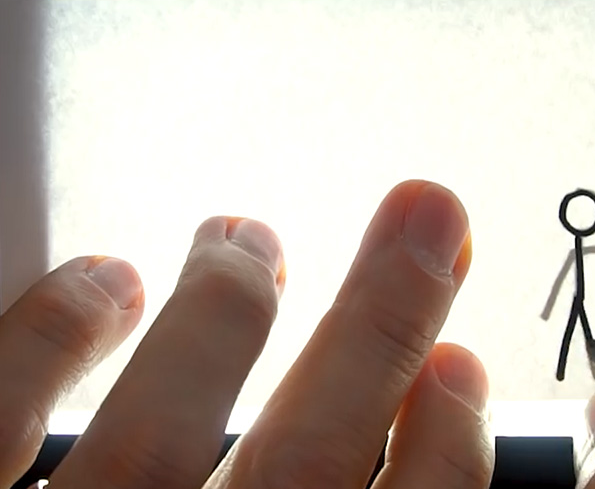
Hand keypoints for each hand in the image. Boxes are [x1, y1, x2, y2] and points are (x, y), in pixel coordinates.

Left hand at [0, 180, 491, 488]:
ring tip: (249, 238)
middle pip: (309, 459)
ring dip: (224, 313)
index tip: (462, 372)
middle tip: (430, 220)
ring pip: (160, 435)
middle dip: (382, 325)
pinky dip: (55, 335)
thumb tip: (416, 440)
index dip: (450, 446)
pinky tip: (108, 280)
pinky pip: (1, 418)